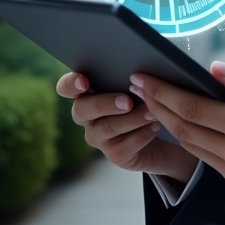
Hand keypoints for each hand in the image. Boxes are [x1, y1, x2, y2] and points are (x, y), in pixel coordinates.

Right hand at [56, 72, 196, 183]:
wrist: (158, 131)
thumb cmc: (142, 98)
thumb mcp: (134, 85)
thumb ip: (129, 76)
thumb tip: (139, 71)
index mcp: (87, 93)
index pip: (66, 87)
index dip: (70, 84)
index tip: (84, 81)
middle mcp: (87, 116)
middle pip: (82, 110)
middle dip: (105, 104)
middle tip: (128, 101)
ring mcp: (98, 137)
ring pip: (108, 128)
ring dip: (132, 118)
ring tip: (152, 112)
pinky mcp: (114, 154)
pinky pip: (124, 146)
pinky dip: (142, 134)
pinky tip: (154, 126)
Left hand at [134, 63, 224, 196]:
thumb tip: (214, 70)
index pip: (193, 108)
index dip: (163, 92)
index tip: (143, 77)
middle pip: (185, 129)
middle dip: (158, 105)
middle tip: (138, 85)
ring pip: (192, 147)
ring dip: (169, 124)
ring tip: (153, 101)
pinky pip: (207, 160)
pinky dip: (191, 140)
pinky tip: (184, 124)